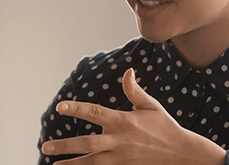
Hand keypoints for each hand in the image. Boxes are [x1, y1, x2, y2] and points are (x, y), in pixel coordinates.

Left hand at [40, 68, 225, 164]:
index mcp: (123, 121)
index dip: (76, 109)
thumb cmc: (165, 127)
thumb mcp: (151, 106)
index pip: (95, 112)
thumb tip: (128, 71)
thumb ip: (134, 90)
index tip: (60, 107)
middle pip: (87, 144)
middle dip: (65, 146)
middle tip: (45, 147)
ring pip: (91, 163)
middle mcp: (119, 140)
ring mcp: (121, 158)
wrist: (183, 154)